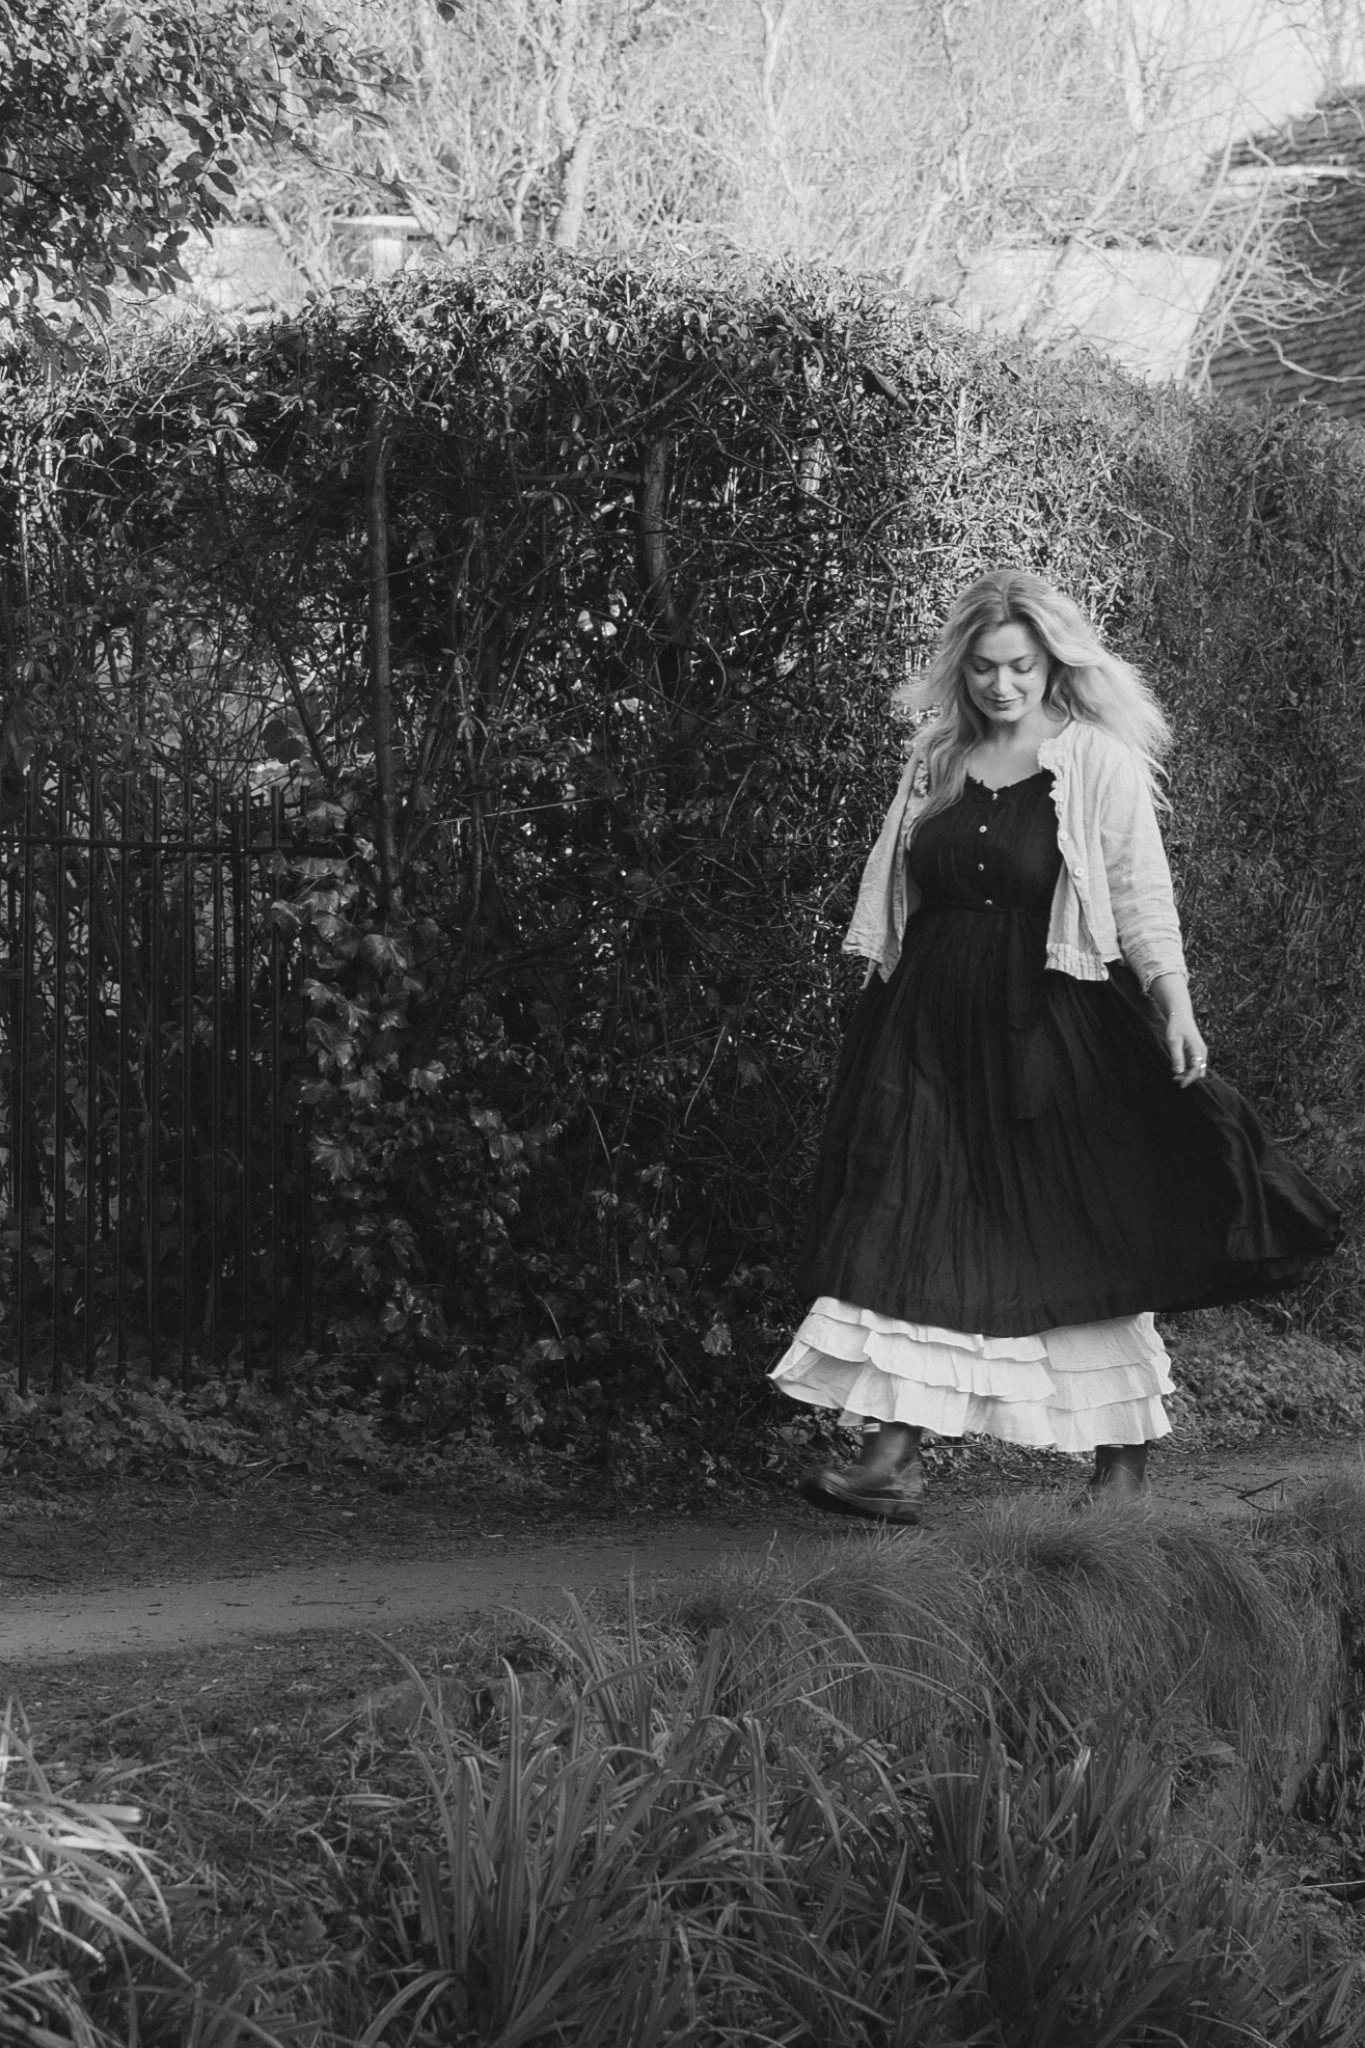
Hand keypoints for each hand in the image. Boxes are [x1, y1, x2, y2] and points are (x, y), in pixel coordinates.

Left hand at [1149, 973, 1207, 1087]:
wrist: (1181, 1015)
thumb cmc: (1177, 1027)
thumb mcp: (1174, 1042)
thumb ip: (1177, 1057)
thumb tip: (1178, 1072)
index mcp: (1198, 1050)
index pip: (1197, 1069)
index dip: (1189, 1079)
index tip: (1180, 1084)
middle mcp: (1202, 1052)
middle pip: (1199, 1071)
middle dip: (1188, 1077)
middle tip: (1174, 1078)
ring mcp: (1200, 1052)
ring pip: (1197, 1068)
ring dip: (1187, 1073)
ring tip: (1174, 1074)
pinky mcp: (1196, 1051)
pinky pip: (1194, 1064)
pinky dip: (1187, 1068)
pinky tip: (1177, 1067)